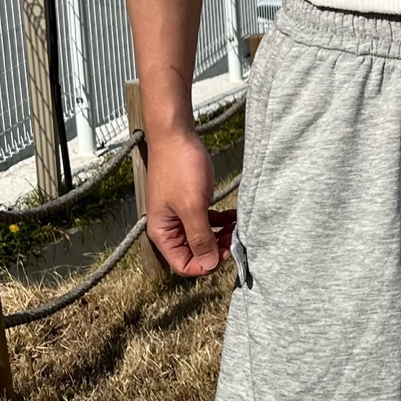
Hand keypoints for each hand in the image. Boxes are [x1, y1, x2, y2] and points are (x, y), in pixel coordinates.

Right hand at [145, 127, 236, 276]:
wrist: (176, 135)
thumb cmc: (180, 167)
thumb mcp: (193, 206)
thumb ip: (200, 237)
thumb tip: (209, 264)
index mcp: (162, 233)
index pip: (183, 265)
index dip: (206, 265)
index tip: (226, 252)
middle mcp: (168, 228)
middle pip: (194, 253)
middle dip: (216, 249)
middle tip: (235, 239)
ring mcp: (179, 215)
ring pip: (202, 237)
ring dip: (220, 235)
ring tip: (237, 227)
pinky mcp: (189, 203)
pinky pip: (206, 221)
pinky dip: (220, 222)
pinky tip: (233, 216)